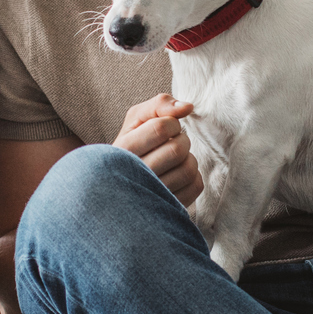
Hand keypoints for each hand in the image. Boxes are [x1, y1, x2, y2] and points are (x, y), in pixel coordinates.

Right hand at [113, 93, 202, 207]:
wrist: (116, 186)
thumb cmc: (130, 147)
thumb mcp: (136, 120)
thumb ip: (159, 105)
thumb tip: (188, 107)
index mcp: (122, 150)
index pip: (162, 128)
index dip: (172, 123)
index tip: (166, 129)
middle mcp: (133, 176)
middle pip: (177, 149)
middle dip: (181, 140)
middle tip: (170, 144)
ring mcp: (150, 197)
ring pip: (189, 169)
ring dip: (188, 158)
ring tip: (174, 160)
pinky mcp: (166, 209)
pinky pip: (195, 186)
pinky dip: (193, 176)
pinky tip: (177, 174)